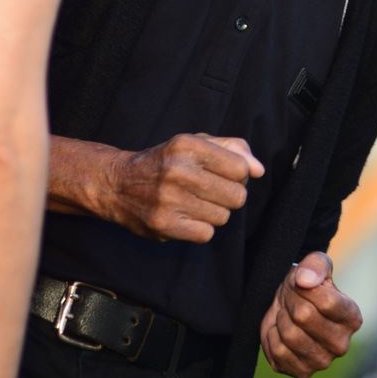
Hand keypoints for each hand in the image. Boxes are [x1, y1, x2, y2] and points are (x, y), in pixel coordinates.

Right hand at [102, 133, 262, 243]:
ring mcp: (169, 199)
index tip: (224, 175)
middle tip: (211, 191)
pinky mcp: (163, 224)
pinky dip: (201, 228)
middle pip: (237, 196)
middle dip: (230, 195)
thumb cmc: (165, 162)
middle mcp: (178, 171)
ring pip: (223, 217)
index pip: (241, 168)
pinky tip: (187, 217)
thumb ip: (233, 149)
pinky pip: (206, 234)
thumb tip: (259, 170)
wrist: (117, 184)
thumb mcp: (195, 142)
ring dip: (214, 212)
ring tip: (196, 203)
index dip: (239, 175)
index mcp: (188, 145)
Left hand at [260, 252, 361, 377]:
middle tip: (291, 299)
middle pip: (304, 317)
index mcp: (352, 318)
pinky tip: (281, 331)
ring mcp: (323, 361)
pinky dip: (273, 337)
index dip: (305, 287)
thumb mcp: (315, 264)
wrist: (290, 306)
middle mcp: (341, 344)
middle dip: (291, 302)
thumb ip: (315, 265)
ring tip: (287, 314)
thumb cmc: (307, 284)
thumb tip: (306, 280)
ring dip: (281, 318)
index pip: (327, 302)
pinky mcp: (302, 373)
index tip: (303, 284)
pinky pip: (278, 352)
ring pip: (290, 335)